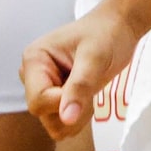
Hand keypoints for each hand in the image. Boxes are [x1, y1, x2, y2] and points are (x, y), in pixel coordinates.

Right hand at [24, 4, 138, 141]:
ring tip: (90, 87)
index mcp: (34, 60)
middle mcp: (32, 75)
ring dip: (77, 114)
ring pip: (53, 123)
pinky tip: (88, 94)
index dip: (63, 103)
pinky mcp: (54, 96)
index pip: (38, 101)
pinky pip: (62, 122)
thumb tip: (66, 119)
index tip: (87, 86)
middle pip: (43, 114)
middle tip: (92, 85)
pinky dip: (79, 115)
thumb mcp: (95, 58)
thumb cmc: (107, 35)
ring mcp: (42, 87)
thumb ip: (80, 87)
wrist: (118, 27)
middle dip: (72, 108)